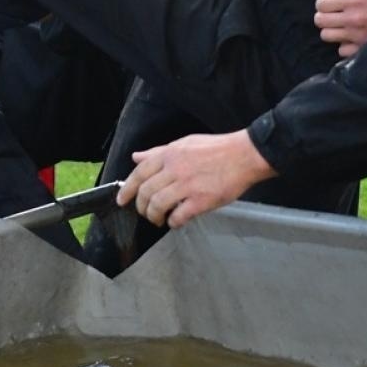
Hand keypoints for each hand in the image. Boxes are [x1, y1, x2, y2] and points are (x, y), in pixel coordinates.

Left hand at [116, 130, 274, 227]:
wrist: (244, 155)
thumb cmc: (216, 148)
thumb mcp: (184, 143)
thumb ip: (159, 152)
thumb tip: (137, 157)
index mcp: (169, 154)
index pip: (139, 173)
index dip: (127, 189)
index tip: (122, 200)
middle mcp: (174, 169)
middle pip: (145, 193)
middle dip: (141, 207)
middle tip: (145, 213)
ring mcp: (187, 186)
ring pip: (157, 206)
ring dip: (154, 216)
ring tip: (159, 219)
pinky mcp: (201, 201)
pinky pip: (178, 216)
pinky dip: (173, 222)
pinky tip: (176, 221)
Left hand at [314, 0, 366, 57]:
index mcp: (354, 0)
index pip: (321, 3)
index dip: (323, 3)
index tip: (329, 3)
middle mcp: (353, 18)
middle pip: (320, 20)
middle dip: (324, 16)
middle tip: (332, 15)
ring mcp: (357, 35)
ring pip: (327, 36)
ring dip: (332, 30)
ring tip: (341, 27)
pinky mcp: (362, 49)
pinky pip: (341, 50)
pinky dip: (344, 45)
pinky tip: (352, 38)